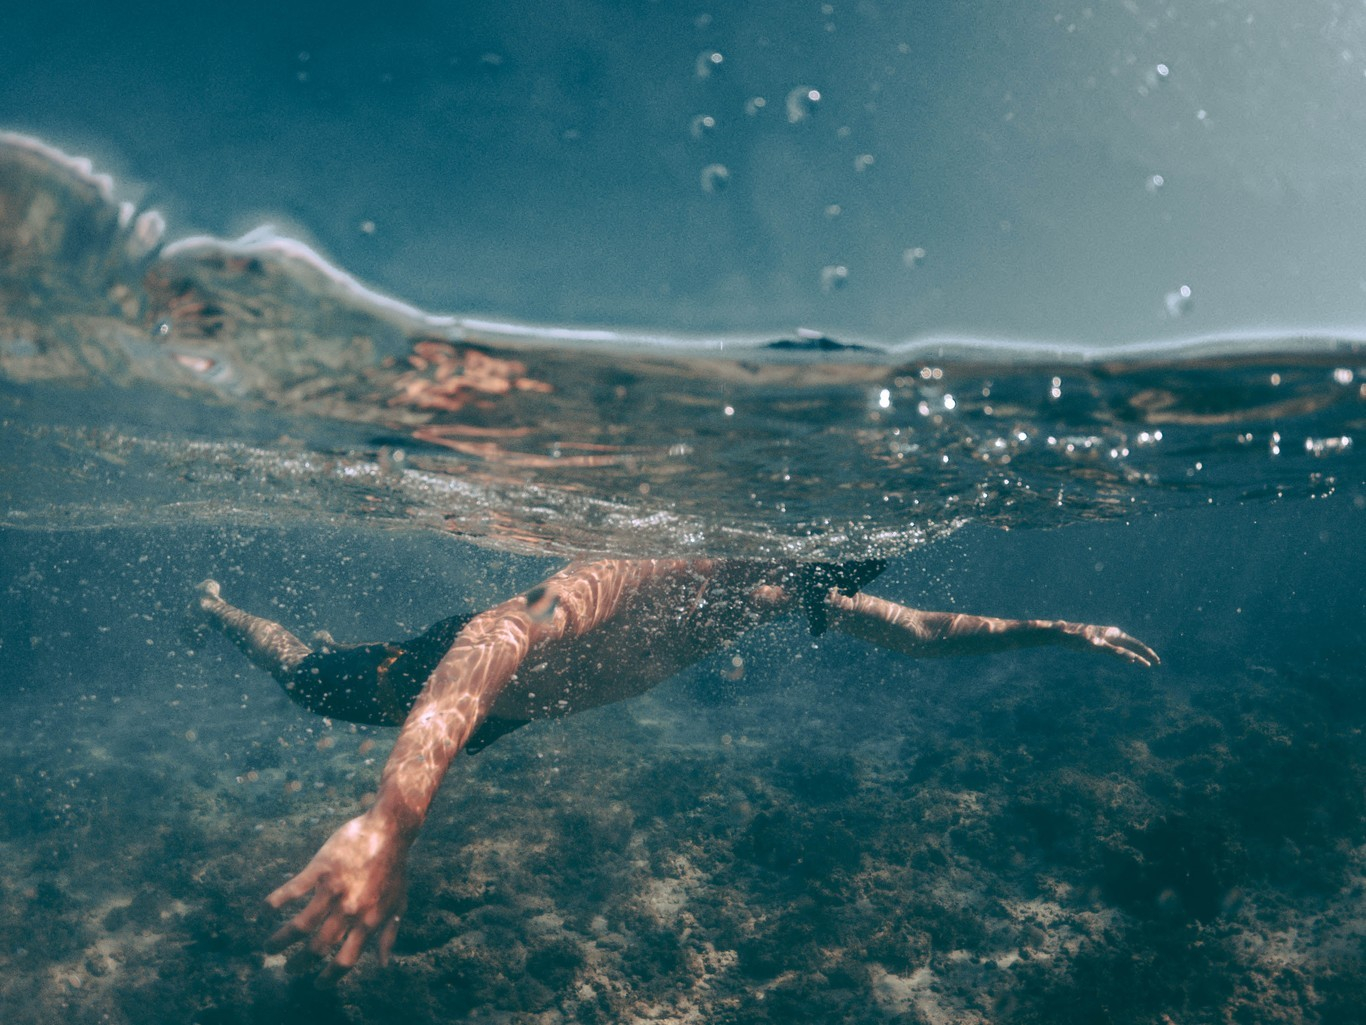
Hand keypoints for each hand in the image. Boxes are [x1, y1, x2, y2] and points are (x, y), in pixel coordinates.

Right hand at [265, 810, 411, 977]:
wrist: (389, 830)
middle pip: (316, 948)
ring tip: (269, 949)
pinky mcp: (320, 869)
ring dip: (279, 941)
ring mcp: (333, 890)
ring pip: (299, 926)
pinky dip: (275, 902)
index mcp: (368, 921)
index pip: (345, 961)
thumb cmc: (395, 868)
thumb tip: (383, 964)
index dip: (329, 977)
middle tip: (289, 968)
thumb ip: (388, 935)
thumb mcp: (398, 904)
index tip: (317, 983)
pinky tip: (265, 909)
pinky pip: (292, 890)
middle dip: (299, 964)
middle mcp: (348, 910)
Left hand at [1057, 621, 1159, 666]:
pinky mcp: (1100, 644)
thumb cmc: (1075, 637)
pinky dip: (1126, 656)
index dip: (1146, 653)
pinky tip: (1129, 661)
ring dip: (1137, 656)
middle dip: (1145, 654)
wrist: (1060, 633)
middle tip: (1157, 663)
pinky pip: (1117, 651)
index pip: (1135, 644)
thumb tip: (1130, 657)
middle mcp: (1112, 634)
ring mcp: (1106, 639)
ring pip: (1126, 648)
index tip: (1155, 662)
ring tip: (1147, 665)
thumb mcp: (1093, 645)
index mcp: (1113, 633)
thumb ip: (1114, 652)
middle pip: (1133, 645)